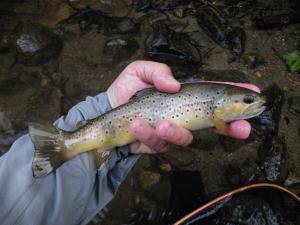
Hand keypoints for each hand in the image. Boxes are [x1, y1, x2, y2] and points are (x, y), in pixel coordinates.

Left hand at [107, 61, 258, 153]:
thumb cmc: (127, 90)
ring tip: (160, 122)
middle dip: (230, 127)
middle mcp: (183, 115)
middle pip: (213, 123)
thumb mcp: (139, 71)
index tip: (253, 95)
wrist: (108, 113)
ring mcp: (172, 131)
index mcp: (184, 96)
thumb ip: (158, 71)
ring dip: (175, 132)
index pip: (213, 97)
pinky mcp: (158, 144)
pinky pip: (160, 143)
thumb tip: (175, 85)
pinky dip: (149, 134)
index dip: (234, 97)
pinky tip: (137, 125)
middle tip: (243, 129)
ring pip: (185, 137)